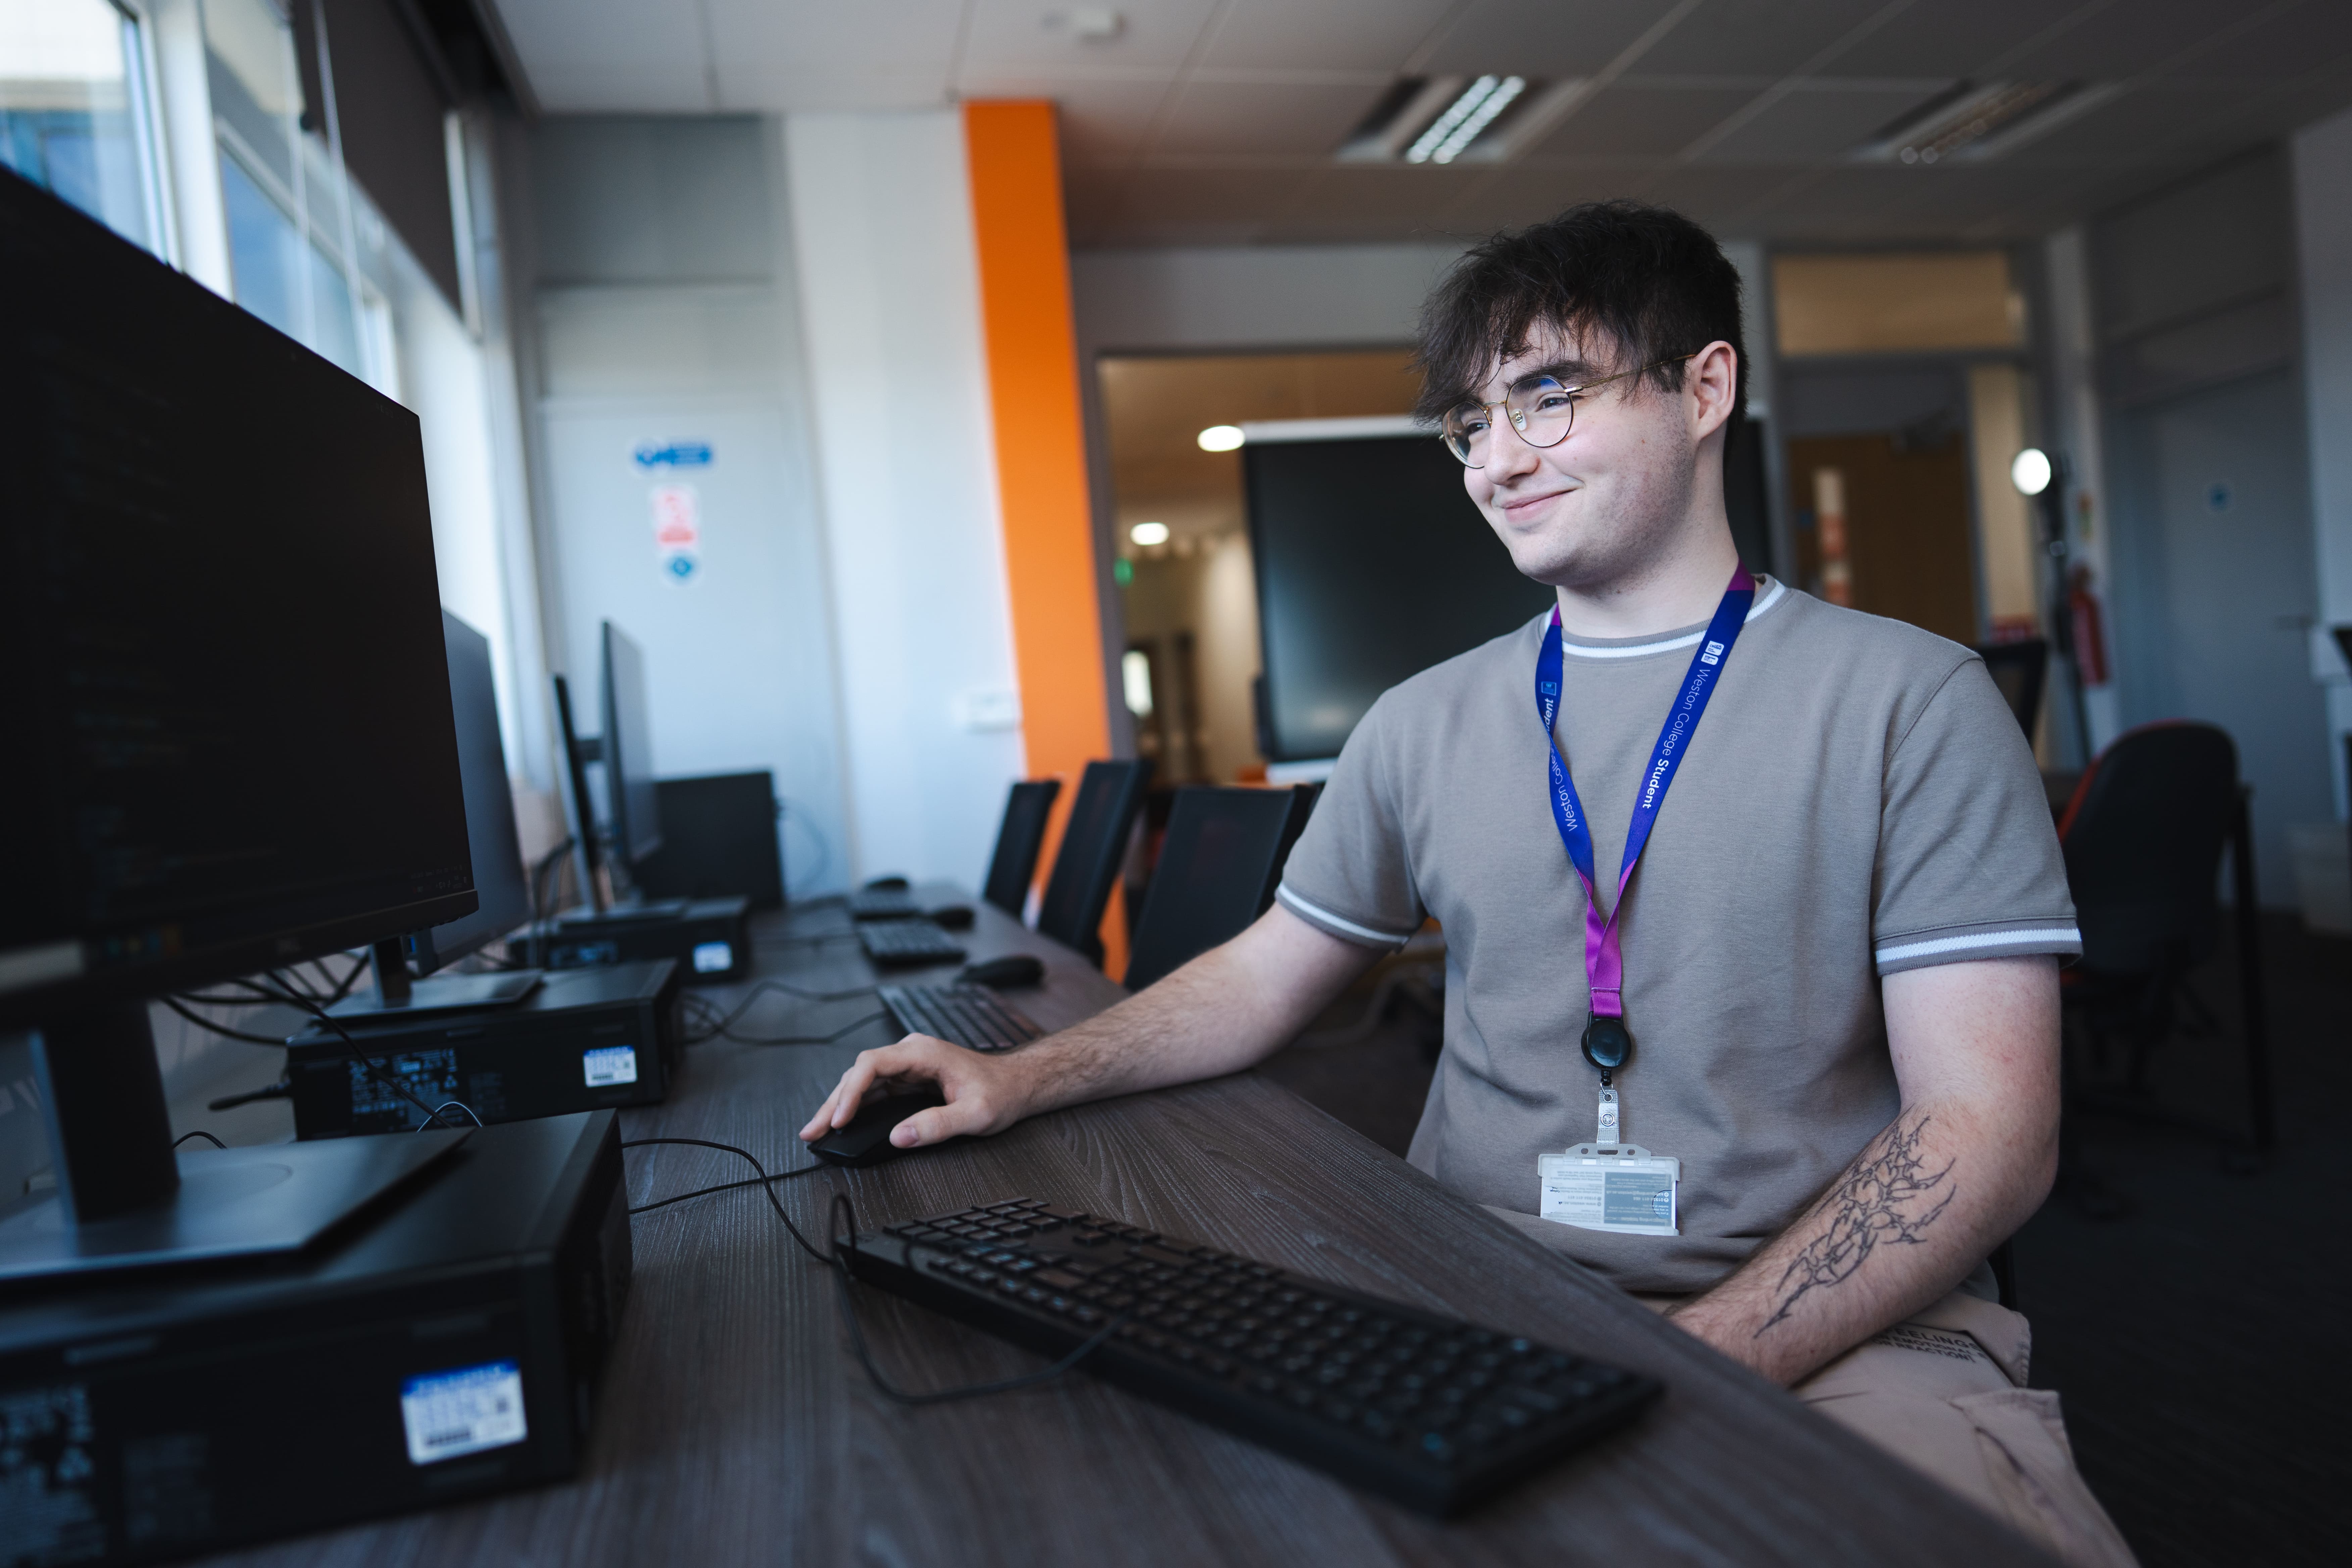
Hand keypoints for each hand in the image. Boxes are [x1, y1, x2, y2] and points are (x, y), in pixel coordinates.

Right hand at [798, 1033, 1037, 1150]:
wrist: (1017, 1084)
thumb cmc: (1000, 1093)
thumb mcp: (975, 1115)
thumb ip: (937, 1125)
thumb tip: (898, 1136)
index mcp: (923, 1053)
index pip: (872, 1064)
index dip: (851, 1092)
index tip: (840, 1118)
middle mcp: (911, 1053)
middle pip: (859, 1073)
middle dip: (834, 1103)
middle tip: (812, 1131)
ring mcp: (907, 1066)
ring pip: (862, 1082)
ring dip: (839, 1106)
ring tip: (817, 1130)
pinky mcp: (908, 1079)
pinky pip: (874, 1091)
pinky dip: (855, 1107)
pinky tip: (841, 1123)